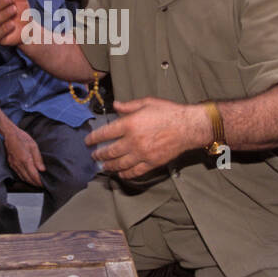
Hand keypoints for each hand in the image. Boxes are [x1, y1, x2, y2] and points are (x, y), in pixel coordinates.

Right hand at [2, 122, 44, 185]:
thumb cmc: (22, 138)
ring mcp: (14, 165)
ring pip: (23, 178)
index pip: (34, 175)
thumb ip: (38, 159)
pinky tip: (29, 178)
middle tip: (42, 185)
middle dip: (36, 184)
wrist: (9, 134)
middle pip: (28, 179)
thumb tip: (42, 169)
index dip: (39, 181)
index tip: (45, 184)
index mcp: (25, 159)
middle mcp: (18, 164)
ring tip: (37, 183)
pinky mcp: (11, 164)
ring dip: (30, 182)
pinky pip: (18, 175)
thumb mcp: (33, 146)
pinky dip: (24, 178)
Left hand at [87, 97, 203, 179]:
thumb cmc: (169, 112)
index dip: (94, 138)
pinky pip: (135, 171)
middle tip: (94, 155)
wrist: (188, 126)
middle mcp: (133, 141)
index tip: (88, 141)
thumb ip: (129, 106)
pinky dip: (125, 174)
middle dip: (99, 154)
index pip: (105, 133)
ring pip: (120, 164)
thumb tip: (115, 105)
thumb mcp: (147, 102)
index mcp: (130, 124)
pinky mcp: (152, 163)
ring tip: (103, 166)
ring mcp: (142, 154)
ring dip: (109, 166)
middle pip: (110, 151)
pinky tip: (121, 173)